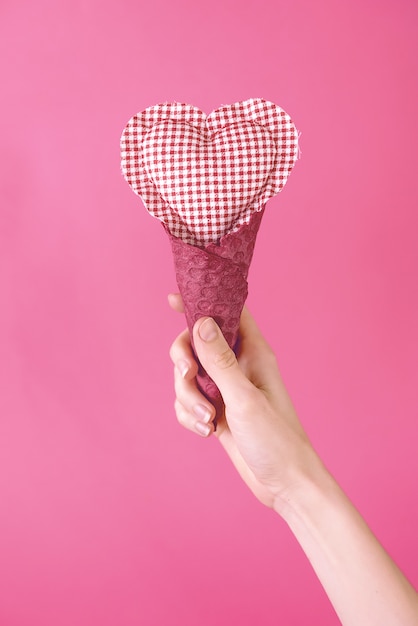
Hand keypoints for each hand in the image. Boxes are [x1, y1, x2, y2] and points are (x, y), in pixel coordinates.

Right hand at [168, 294, 322, 511]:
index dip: (203, 301)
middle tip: (188, 378)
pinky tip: (206, 431)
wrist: (284, 483)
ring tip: (207, 420)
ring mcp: (226, 389)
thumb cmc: (276, 439)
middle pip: (195, 344)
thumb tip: (201, 322)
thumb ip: (219, 361)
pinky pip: (187, 401)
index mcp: (253, 353)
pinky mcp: (217, 410)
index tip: (174, 299)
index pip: (228, 313)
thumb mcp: (244, 399)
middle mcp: (238, 366)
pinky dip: (189, 415)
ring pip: (187, 376)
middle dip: (184, 363)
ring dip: (187, 398)